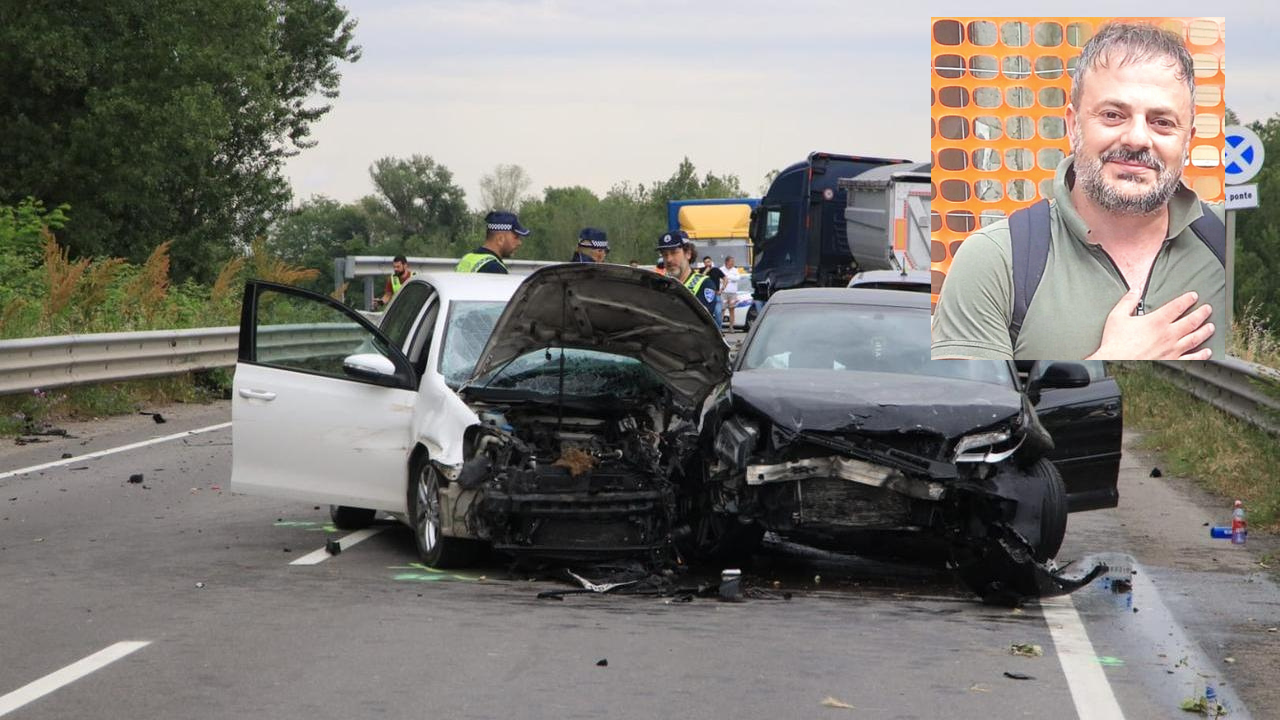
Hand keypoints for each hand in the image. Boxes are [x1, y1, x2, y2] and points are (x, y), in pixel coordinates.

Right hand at [1086, 290, 1213, 359]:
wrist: (1114, 363)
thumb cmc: (1115, 343)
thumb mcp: (1117, 316)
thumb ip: (1128, 301)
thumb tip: (1135, 289)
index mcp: (1157, 321)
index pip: (1178, 306)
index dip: (1187, 299)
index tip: (1193, 296)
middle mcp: (1168, 334)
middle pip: (1192, 321)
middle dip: (1202, 313)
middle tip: (1208, 309)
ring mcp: (1172, 349)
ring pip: (1195, 338)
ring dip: (1205, 331)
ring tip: (1211, 326)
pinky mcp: (1172, 362)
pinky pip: (1192, 358)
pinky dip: (1202, 354)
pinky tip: (1207, 352)